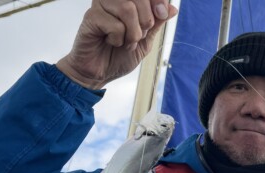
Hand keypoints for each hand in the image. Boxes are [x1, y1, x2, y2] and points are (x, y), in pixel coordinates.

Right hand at [56, 0, 177, 88]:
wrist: (100, 73)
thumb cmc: (119, 56)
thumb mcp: (145, 41)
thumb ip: (157, 24)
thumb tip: (173, 8)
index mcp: (128, 1)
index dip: (158, 1)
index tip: (161, 14)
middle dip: (146, 21)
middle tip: (137, 36)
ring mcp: (101, 5)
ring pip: (127, 8)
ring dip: (132, 33)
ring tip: (125, 42)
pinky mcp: (91, 16)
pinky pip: (115, 24)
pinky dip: (118, 39)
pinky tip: (110, 42)